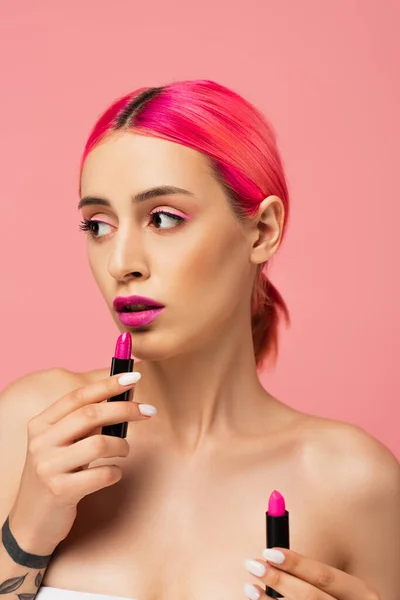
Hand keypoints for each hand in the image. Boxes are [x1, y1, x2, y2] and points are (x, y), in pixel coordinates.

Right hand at [8, 370, 152, 556]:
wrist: (32, 522)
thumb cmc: (56, 475)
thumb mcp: (62, 445)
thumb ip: (83, 424)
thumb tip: (122, 399)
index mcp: (41, 424)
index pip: (78, 396)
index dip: (107, 384)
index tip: (134, 377)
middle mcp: (41, 442)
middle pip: (90, 415)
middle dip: (125, 410)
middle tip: (148, 412)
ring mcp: (48, 467)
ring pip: (99, 443)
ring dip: (121, 446)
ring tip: (124, 452)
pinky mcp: (59, 491)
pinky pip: (102, 474)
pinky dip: (115, 472)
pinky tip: (112, 474)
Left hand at [244, 548, 379, 598]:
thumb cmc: (340, 599)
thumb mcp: (344, 588)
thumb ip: (319, 578)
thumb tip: (276, 557)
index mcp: (362, 593)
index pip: (324, 576)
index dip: (296, 563)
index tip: (269, 552)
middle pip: (310, 597)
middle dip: (279, 580)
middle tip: (253, 565)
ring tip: (250, 588)